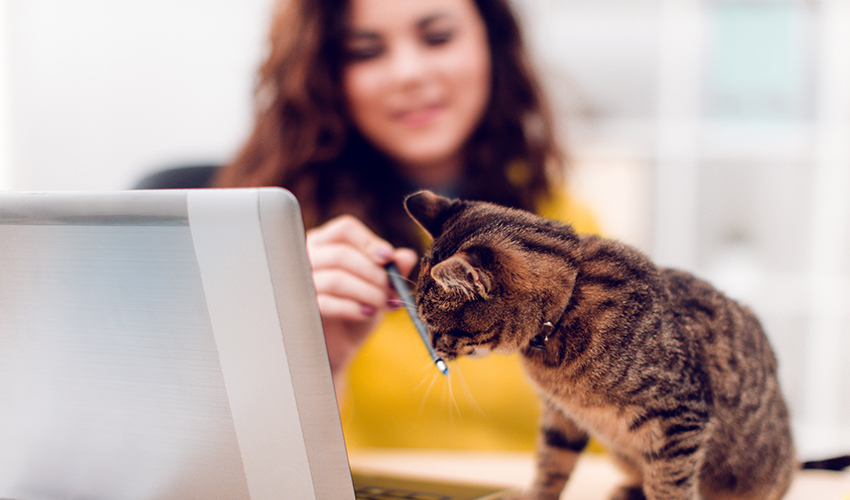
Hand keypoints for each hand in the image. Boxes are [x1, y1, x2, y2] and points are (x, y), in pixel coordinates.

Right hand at [306, 215, 417, 373]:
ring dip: (368, 292)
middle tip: (394, 291)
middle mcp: (309, 257)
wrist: (340, 344)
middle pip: (342, 254)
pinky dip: (352, 308)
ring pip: (336, 279)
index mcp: (327, 242)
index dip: (369, 241)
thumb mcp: (380, 285)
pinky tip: (367, 314)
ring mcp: (300, 282)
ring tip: (385, 304)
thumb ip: (393, 269)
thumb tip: (407, 256)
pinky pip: (326, 303)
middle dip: (375, 274)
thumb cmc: (359, 305)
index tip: (388, 258)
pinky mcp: (301, 308)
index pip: (345, 229)